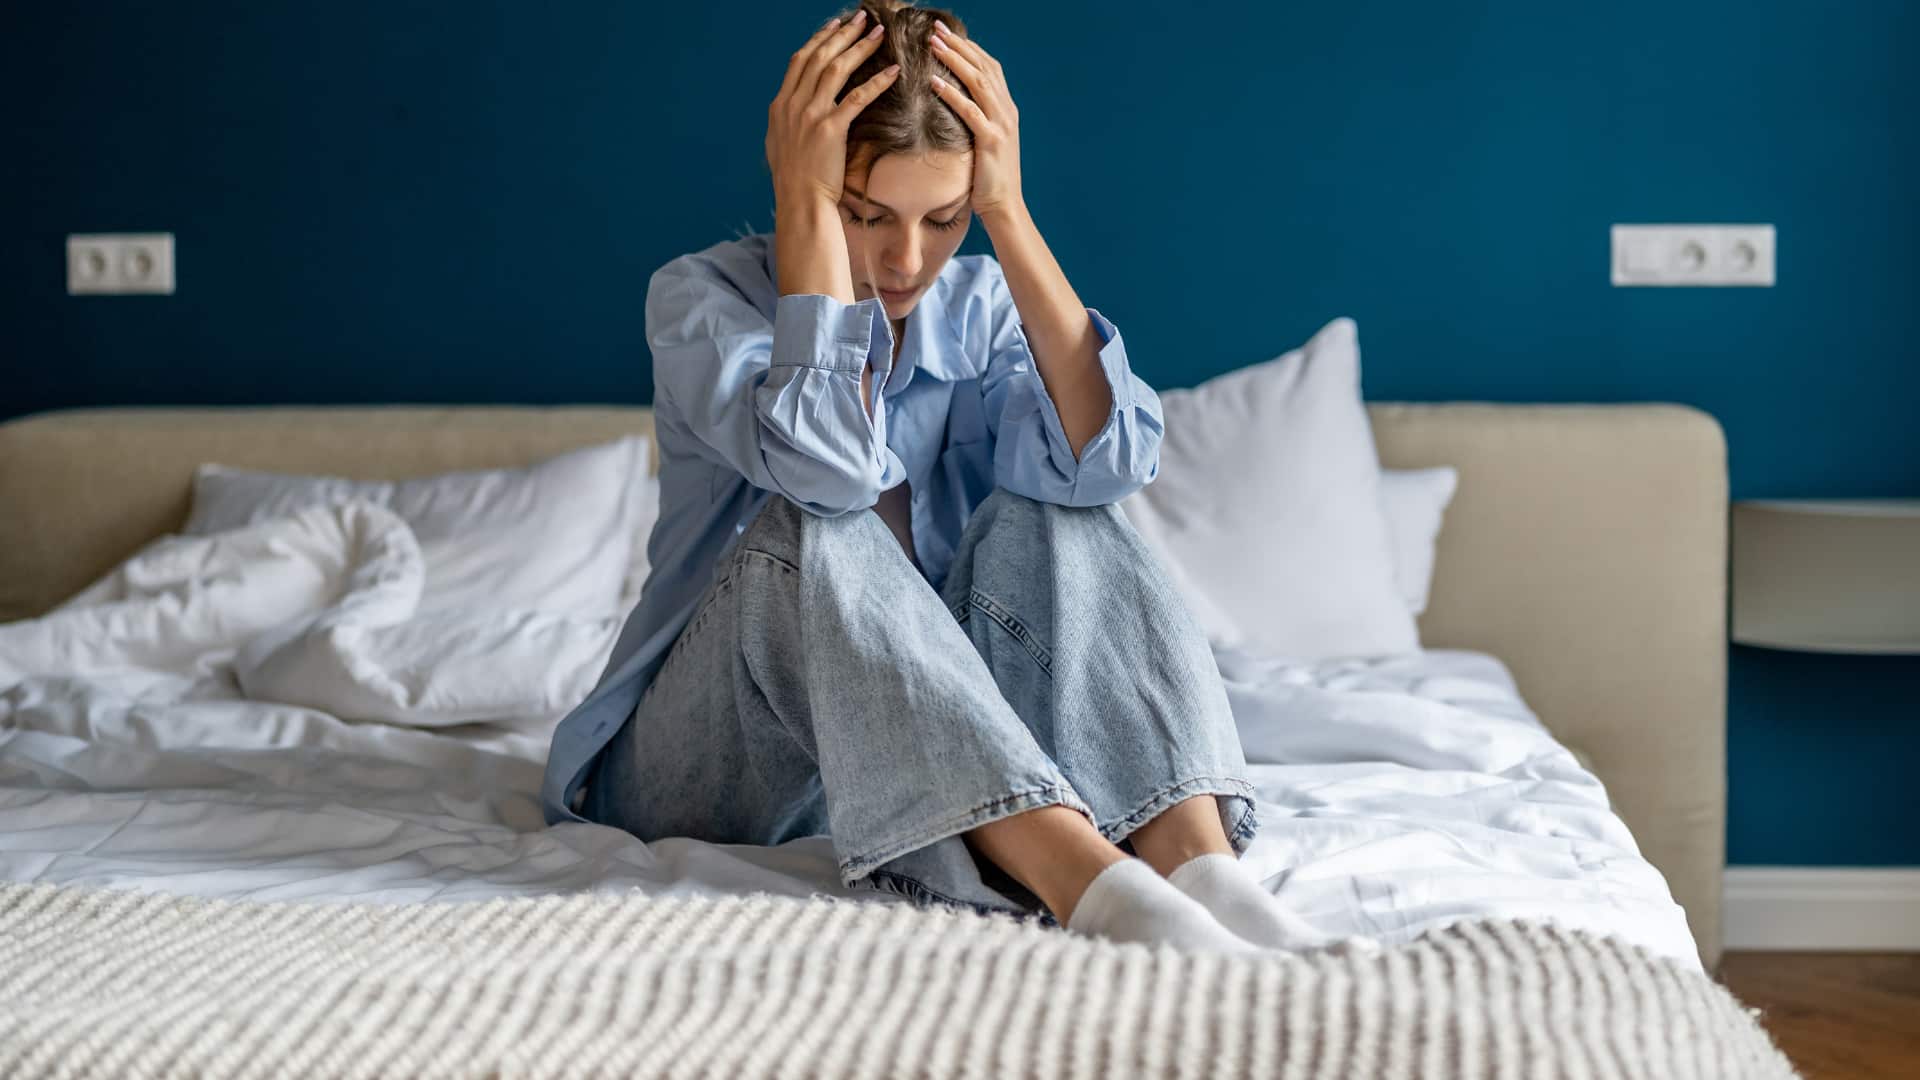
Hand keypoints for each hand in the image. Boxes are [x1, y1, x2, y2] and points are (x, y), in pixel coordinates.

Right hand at [766, 11, 900, 209]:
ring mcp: (810, 115)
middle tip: (863, 18)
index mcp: (780, 105)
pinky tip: (893, 70)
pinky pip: (857, 97)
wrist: (800, 202)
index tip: (835, 25)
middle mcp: (792, 105)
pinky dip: (876, 81)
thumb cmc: (795, 179)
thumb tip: (792, 106)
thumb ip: (787, 120)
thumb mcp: (780, 143)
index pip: (800, 60)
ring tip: (879, 33)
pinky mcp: (831, 129)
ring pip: (836, 69)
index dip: (819, 39)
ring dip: (859, 47)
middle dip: (843, 34)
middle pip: (818, 57)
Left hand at [927, 19, 1023, 219]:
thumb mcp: (986, 141)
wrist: (1004, 206)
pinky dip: (951, 94)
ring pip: (978, 82)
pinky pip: (970, 111)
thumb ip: (977, 118)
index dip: (969, 48)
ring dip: (954, 60)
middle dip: (959, 45)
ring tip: (933, 45)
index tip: (948, 33)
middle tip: (936, 29)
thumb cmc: (989, 177)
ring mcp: (1001, 124)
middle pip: (983, 67)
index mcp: (1006, 108)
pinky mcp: (991, 141)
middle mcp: (1007, 111)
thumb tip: (954, 102)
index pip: (990, 67)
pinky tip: (933, 82)